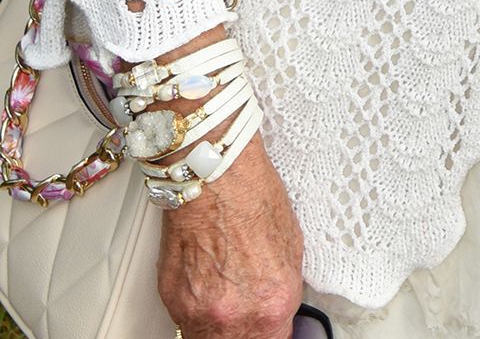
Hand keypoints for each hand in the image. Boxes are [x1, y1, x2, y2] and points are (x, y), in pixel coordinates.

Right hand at [157, 134, 304, 338]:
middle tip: (243, 310)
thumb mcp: (291, 247)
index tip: (266, 328)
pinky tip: (205, 281)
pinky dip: (195, 310)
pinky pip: (185, 321)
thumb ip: (282, 289)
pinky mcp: (173, 301)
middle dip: (244, 332)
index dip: (270, 333)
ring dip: (217, 328)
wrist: (214, 173)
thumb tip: (276, 311)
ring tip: (223, 296)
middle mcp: (238, 314)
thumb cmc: (252, 196)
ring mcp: (201, 312)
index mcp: (275, 301)